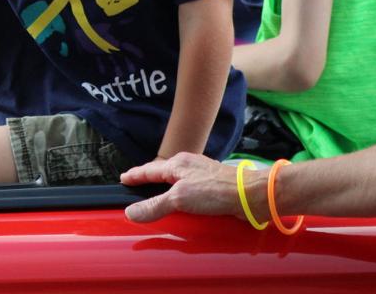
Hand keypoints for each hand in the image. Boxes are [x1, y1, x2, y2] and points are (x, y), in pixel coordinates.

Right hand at [121, 152, 242, 222]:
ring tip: (160, 194)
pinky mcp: (214, 187)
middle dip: (151, 179)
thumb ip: (155, 206)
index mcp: (177, 164)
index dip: (135, 175)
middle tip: (138, 185)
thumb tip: (131, 212)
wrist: (251, 195)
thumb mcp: (179, 199)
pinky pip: (191, 190)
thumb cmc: (217, 190)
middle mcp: (189, 166)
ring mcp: (202, 175)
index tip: (124, 178)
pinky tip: (185, 203)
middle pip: (163, 172)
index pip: (149, 170)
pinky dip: (183, 196)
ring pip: (178, 180)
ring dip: (168, 187)